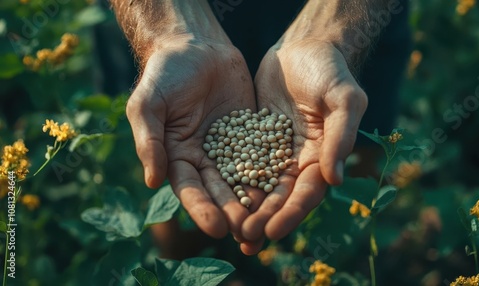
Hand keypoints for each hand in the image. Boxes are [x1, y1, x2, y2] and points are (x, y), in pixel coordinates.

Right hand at [126, 35, 256, 238]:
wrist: (195, 46)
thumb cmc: (164, 74)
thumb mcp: (148, 105)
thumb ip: (150, 141)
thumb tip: (153, 182)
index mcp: (177, 156)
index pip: (190, 189)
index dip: (202, 209)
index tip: (216, 228)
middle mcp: (204, 158)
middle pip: (219, 190)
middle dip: (233, 212)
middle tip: (248, 232)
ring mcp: (230, 147)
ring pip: (243, 177)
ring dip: (254, 200)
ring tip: (269, 220)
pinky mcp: (251, 133)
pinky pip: (262, 153)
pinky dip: (271, 171)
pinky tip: (284, 187)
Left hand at [240, 39, 367, 253]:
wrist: (304, 48)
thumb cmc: (330, 71)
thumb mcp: (343, 98)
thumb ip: (341, 135)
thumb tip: (333, 179)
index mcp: (322, 156)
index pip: (307, 192)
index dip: (291, 213)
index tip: (272, 231)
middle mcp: (298, 160)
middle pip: (281, 197)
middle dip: (264, 219)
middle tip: (245, 239)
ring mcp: (275, 151)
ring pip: (260, 186)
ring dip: (247, 210)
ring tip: (230, 231)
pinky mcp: (254, 138)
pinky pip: (241, 163)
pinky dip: (232, 182)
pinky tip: (216, 197)